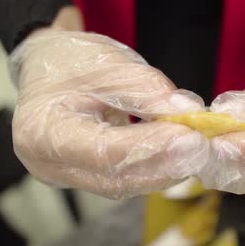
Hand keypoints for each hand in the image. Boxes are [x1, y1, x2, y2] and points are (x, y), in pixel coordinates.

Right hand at [10, 30, 208, 198]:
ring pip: (127, 183)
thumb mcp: (104, 62)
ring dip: (166, 169)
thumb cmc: (69, 62)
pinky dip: (156, 167)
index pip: (104, 151)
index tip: (189, 137)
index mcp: (41, 133)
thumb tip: (187, 111)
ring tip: (197, 148)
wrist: (50, 68)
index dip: (151, 147)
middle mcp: (50, 165)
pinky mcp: (88, 178)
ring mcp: (69, 176)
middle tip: (202, 147)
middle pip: (117, 177)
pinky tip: (179, 153)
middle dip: (165, 164)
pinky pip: (127, 179)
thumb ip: (145, 88)